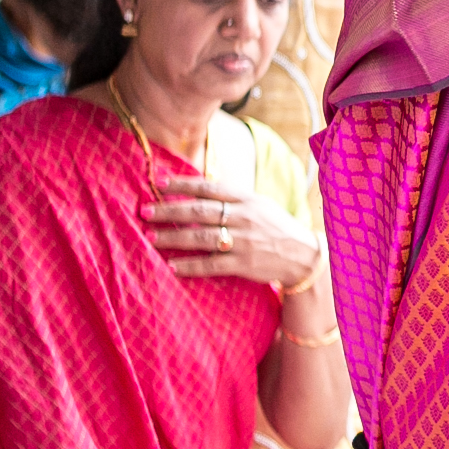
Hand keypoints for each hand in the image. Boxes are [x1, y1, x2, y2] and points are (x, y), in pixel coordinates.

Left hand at [142, 178, 319, 288]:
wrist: (303, 256)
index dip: (182, 184)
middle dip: (169, 210)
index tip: (158, 182)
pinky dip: (190, 266)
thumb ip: (231, 198)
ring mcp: (243, 241)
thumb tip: (197, 189)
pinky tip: (172, 265)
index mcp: (246, 199)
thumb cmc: (276, 227)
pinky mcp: (244, 264)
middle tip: (145, 211)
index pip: (209, 187)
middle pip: (199, 211)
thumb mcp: (259, 205)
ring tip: (152, 237)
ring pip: (201, 237)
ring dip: (173, 237)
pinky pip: (211, 265)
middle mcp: (244, 217)